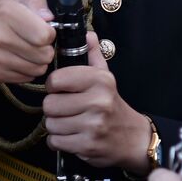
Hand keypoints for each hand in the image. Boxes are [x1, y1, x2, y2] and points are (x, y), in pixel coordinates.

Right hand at [0, 0, 54, 82]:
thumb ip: (35, 2)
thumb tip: (49, 19)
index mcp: (5, 13)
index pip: (44, 35)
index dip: (49, 33)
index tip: (42, 30)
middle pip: (44, 55)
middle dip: (45, 48)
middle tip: (35, 42)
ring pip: (38, 69)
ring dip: (38, 61)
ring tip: (27, 51)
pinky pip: (26, 78)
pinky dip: (27, 70)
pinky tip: (17, 59)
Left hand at [43, 33, 154, 168]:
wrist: (132, 138)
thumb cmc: (112, 104)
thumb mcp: (106, 77)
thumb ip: (92, 55)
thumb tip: (87, 34)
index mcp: (100, 80)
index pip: (55, 80)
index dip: (53, 86)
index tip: (61, 89)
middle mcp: (98, 101)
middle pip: (49, 104)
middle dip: (54, 108)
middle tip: (67, 109)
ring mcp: (93, 125)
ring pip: (50, 124)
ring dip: (56, 125)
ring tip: (71, 123)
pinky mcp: (88, 146)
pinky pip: (55, 142)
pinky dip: (59, 141)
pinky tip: (72, 136)